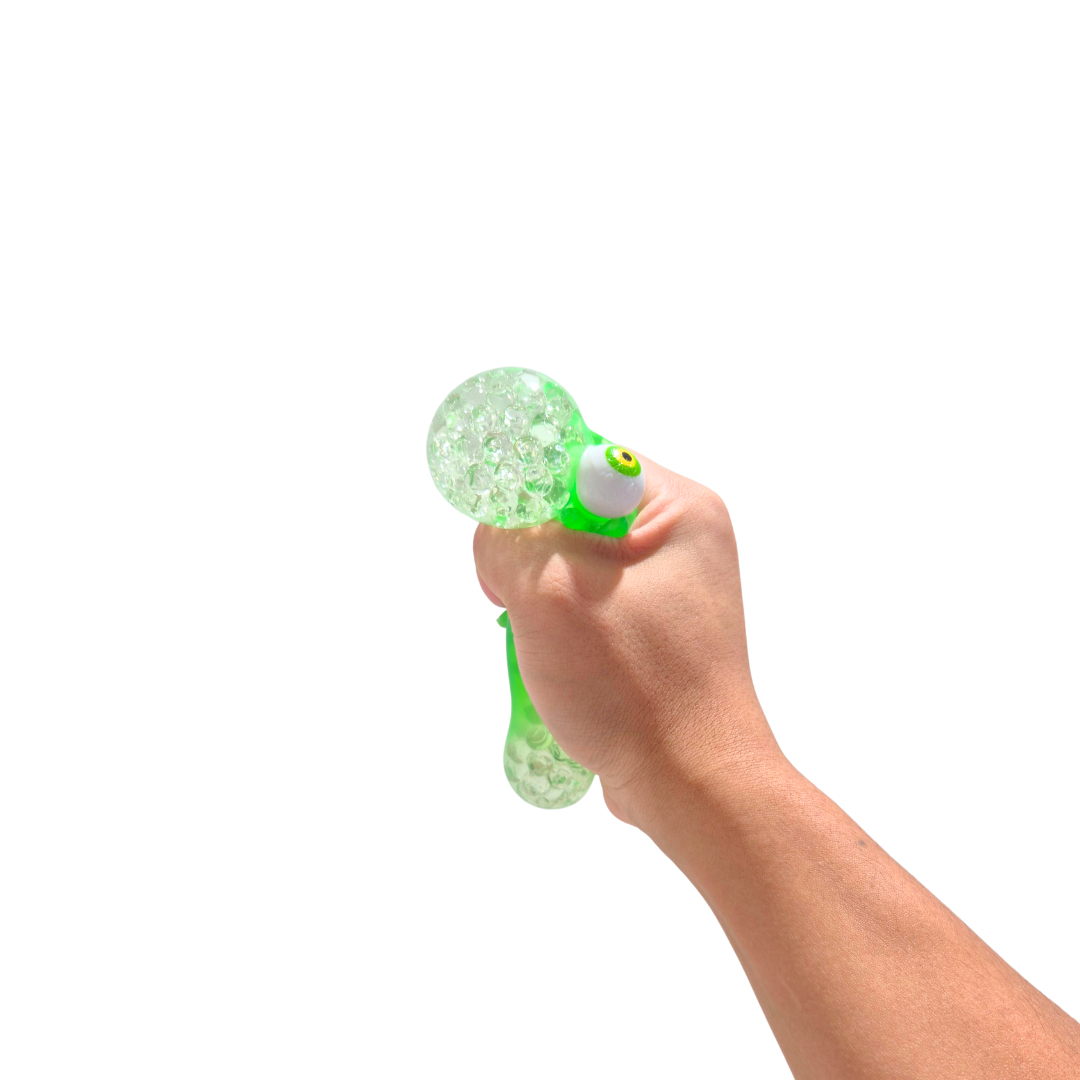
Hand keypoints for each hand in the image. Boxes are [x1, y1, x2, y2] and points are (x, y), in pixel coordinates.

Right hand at [473, 456, 782, 826]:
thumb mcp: (549, 589)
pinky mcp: (658, 634)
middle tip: (516, 600)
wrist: (692, 782)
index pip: (582, 460)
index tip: (507, 547)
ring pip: (574, 565)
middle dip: (531, 556)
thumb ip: (508, 536)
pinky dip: (561, 629)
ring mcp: (674, 590)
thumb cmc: (633, 682)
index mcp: (679, 508)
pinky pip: (590, 607)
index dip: (530, 495)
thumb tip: (498, 534)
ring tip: (542, 643)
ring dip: (541, 599)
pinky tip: (558, 664)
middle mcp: (684, 540)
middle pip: (573, 513)